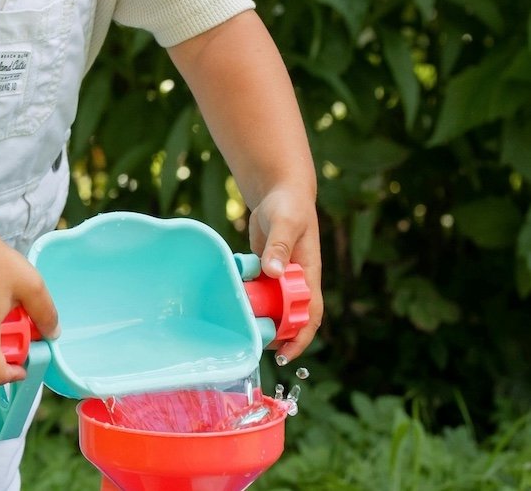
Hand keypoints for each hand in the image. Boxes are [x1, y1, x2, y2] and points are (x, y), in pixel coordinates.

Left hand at [248, 185, 323, 362]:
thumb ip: (280, 246)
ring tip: (243, 332)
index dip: (301, 337)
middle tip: (256, 347)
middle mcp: (296, 280)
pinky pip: (260, 291)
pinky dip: (250, 299)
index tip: (286, 354)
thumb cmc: (289, 205)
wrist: (279, 192)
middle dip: (278, 335)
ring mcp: (281, 276)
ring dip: (262, 319)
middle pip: (291, 317)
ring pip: (274, 307)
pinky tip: (235, 304)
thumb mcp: (286, 223)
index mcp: (309, 274)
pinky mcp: (266, 269)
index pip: (310, 314)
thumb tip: (274, 272)